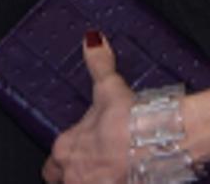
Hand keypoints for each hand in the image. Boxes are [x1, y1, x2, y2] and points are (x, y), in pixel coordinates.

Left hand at [42, 31, 133, 183]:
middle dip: (72, 174)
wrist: (158, 143)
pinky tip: (126, 176)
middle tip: (91, 164)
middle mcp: (74, 176)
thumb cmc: (129, 121)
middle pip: (62, 181)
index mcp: (66, 149)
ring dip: (90, 180)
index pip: (52, 161)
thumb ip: (98, 62)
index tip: (80, 147)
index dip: (65, 155)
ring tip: (109, 171)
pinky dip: (115, 182)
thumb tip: (93, 40)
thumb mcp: (109, 86)